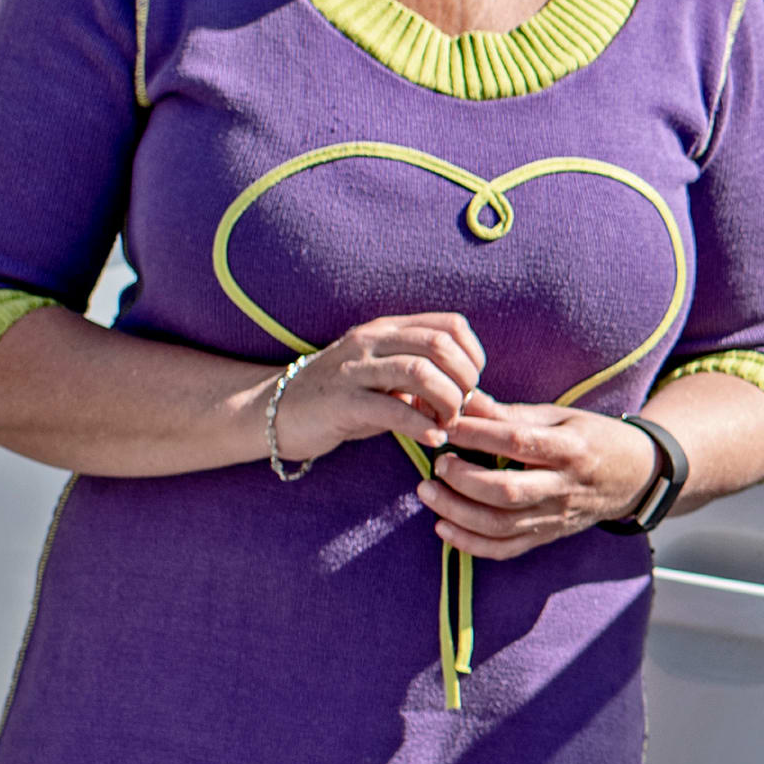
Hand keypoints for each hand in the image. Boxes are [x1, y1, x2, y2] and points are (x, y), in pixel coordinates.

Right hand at [273, 312, 480, 461]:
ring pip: (419, 371)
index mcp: (389, 330)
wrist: (275, 412)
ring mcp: (354, 369)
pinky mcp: (340, 401)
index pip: (451, 325)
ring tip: (446, 424)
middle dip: (464, 380)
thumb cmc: (346, 401)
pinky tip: (433, 439)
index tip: (472, 386)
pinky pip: (390, 407)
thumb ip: (433, 387)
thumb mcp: (391, 385)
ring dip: (447, 402)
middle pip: (440, 344)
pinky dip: (421, 425)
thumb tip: (488, 404)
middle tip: (460, 408)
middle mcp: (372, 341)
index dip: (474, 356)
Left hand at [418, 399, 642, 559]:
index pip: (519, 442)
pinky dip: (470, 544)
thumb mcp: (562, 416)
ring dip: (456, 511)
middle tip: (437, 462)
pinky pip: (505, 549)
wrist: (637, 477)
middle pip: (507, 492)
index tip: (448, 424)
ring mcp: (557, 517)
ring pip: (500, 525)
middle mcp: (565, 488)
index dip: (478, 434)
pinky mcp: (548, 536)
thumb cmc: (594, 438)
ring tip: (428, 491)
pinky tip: (443, 527)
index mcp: (572, 449)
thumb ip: (512, 413)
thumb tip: (464, 400)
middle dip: (462, 479)